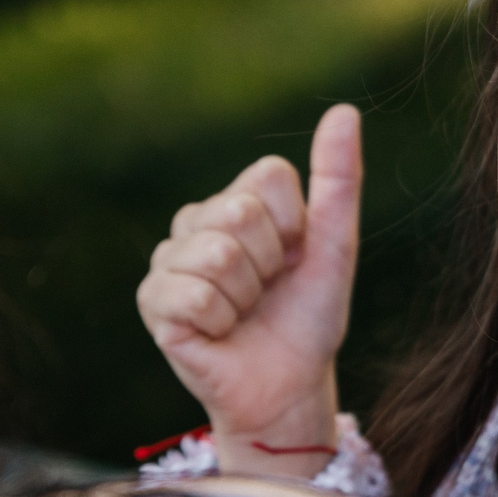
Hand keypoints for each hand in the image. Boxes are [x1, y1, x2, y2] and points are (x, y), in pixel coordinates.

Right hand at [137, 104, 359, 478]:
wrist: (288, 386)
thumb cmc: (308, 317)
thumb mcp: (335, 246)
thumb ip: (338, 179)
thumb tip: (345, 109)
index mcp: (238, 201)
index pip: (268, 176)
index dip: (296, 224)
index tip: (294, 258)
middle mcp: (196, 222)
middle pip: (240, 213)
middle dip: (269, 263)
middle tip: (266, 292)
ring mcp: (169, 260)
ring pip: (217, 255)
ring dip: (245, 297)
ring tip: (242, 313)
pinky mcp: (153, 302)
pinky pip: (193, 295)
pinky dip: (220, 322)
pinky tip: (217, 332)